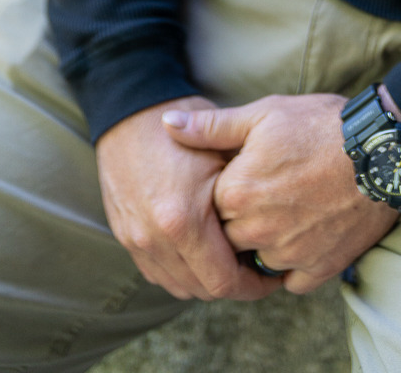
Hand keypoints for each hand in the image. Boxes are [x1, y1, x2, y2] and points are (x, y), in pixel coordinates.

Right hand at [95, 95, 271, 302]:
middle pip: (204, 290)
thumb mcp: (223, 151)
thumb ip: (247, 194)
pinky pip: (158, 273)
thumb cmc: (180, 128)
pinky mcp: (124, 236)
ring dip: (206, 280)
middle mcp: (156, 238)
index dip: (255, 285)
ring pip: (180, 286)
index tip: (272, 275)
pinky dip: (181, 271)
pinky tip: (198, 252)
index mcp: (183, 220)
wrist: (129, 110)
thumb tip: (276, 224)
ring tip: (228, 260)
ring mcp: (136, 240)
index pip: (225, 281)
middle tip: (256, 268)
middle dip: (234, 285)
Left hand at [162, 93, 398, 293]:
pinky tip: (306, 231)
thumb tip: (167, 126)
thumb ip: (212, 127)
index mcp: (237, 192)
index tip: (246, 173)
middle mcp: (258, 230)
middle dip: (242, 218)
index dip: (226, 188)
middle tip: (269, 191)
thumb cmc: (322, 126)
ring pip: (260, 259)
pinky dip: (295, 262)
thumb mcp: (264, 114)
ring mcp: (289, 254)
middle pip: (231, 236)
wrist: (382, 151)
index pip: (209, 205)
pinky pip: (292, 280)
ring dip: (267, 241)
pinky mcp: (319, 269)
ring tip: (290, 208)